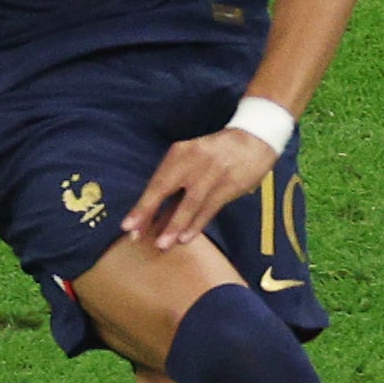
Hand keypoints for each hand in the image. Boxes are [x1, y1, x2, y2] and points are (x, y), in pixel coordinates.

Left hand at [119, 126, 278, 252]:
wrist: (255, 138)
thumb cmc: (218, 151)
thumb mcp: (193, 155)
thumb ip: (176, 177)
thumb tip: (155, 209)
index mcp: (179, 152)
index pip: (156, 183)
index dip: (142, 206)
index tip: (127, 225)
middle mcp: (193, 161)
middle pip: (166, 190)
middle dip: (150, 213)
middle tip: (137, 235)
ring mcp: (212, 173)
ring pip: (189, 203)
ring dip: (175, 225)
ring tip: (164, 244)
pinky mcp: (230, 184)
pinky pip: (210, 208)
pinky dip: (197, 224)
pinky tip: (186, 237)